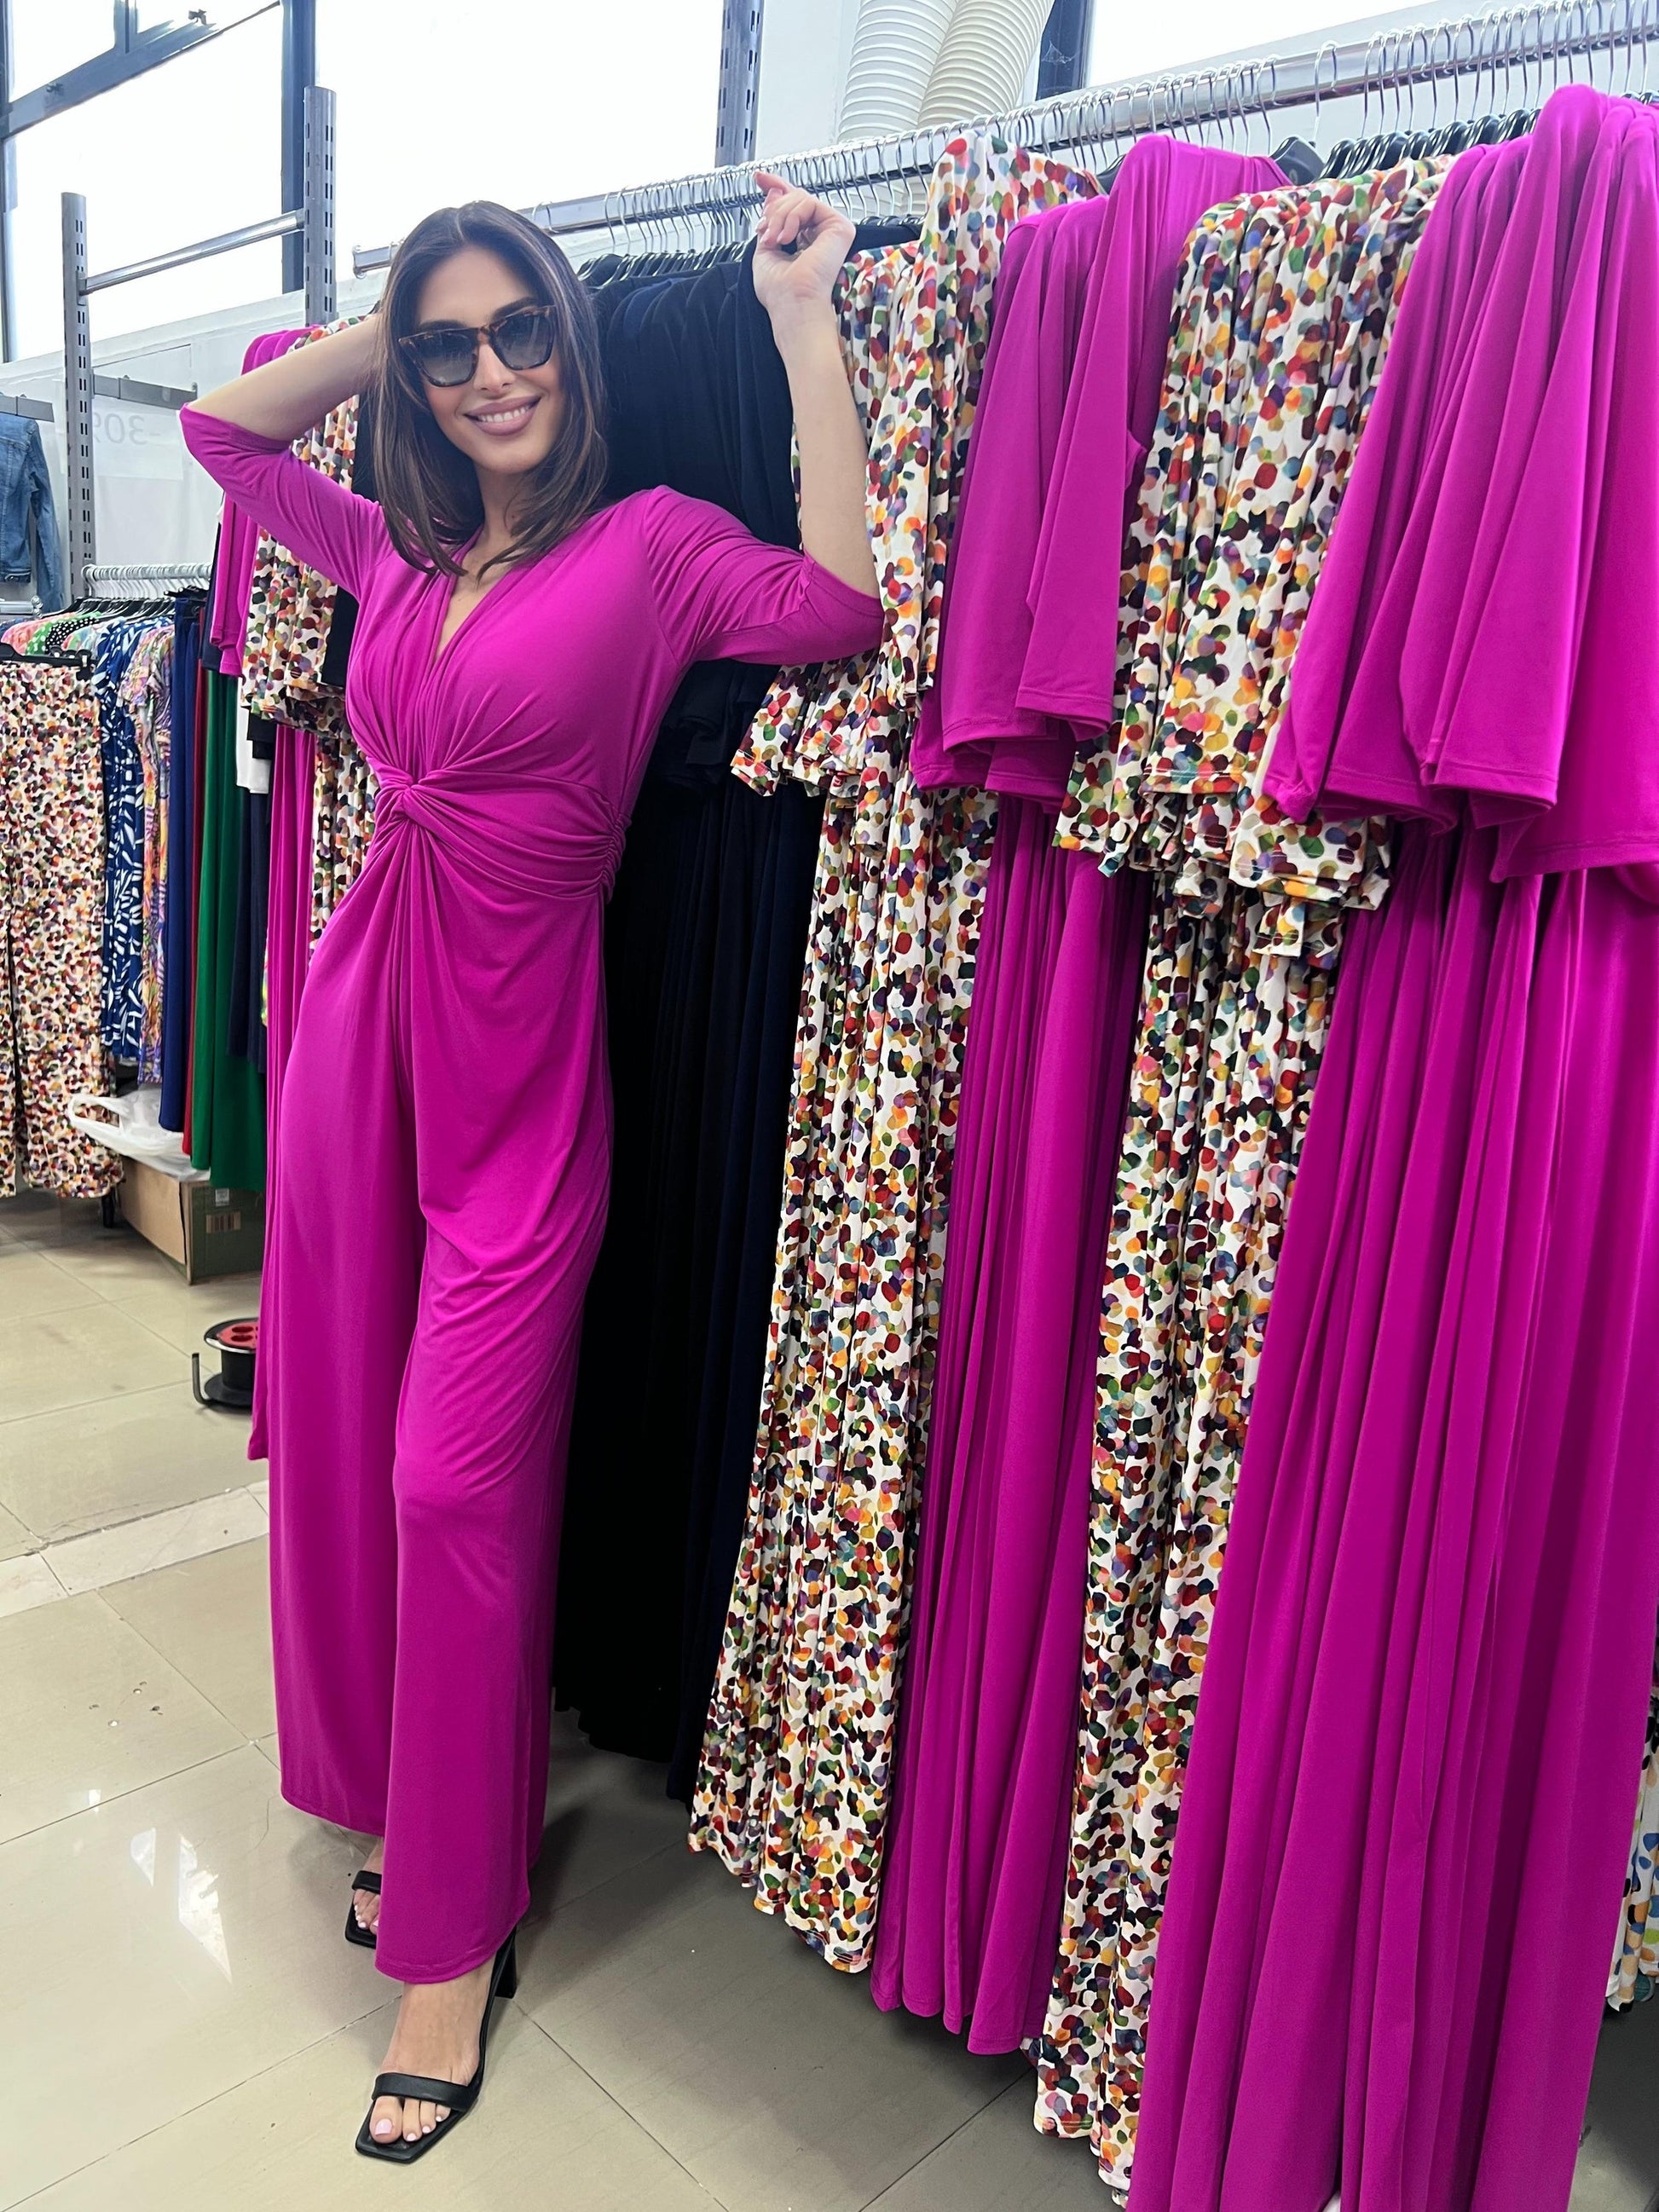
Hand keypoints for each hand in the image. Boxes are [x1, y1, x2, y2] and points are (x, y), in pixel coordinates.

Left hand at [751, 169, 854, 329]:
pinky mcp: (840, 227)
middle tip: (765, 231)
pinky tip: (787, 237)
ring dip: (779, 215)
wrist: (793, 305)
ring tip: (774, 239)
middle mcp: (820, 234)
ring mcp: (832, 230)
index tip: (758, 177)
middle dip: (773, 208)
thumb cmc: (779, 291)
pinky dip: (791, 215)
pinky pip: (809, 202)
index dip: (777, 187)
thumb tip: (773, 192)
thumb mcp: (764, 250)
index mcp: (804, 240)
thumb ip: (770, 221)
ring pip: (800, 198)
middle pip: (795, 197)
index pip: (794, 206)